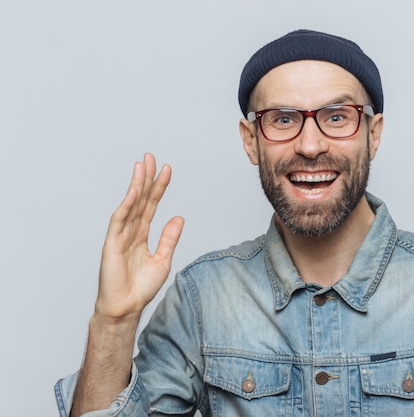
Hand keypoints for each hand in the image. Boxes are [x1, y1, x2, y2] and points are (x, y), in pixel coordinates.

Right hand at [95, 153, 183, 323]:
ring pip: (130, 205)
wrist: (126, 307)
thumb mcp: (163, 260)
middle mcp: (130, 232)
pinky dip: (127, 205)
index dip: (159, 188)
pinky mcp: (111, 243)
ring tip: (142, 165)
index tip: (167, 170)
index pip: (152, 205)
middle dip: (146, 178)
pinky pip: (120, 220)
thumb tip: (179, 217)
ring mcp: (120, 236)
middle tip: (151, 157)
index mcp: (142, 235)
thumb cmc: (141, 288)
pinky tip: (134, 191)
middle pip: (140, 200)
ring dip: (136, 185)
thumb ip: (169, 238)